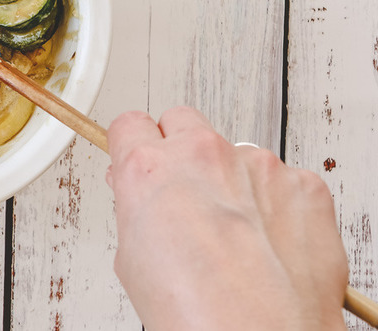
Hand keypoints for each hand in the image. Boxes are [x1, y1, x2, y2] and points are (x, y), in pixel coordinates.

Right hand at [106, 106, 347, 330]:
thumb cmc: (197, 313)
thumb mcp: (132, 260)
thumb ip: (137, 210)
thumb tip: (143, 198)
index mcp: (148, 169)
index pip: (129, 125)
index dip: (133, 146)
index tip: (139, 160)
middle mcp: (202, 155)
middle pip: (182, 122)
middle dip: (180, 150)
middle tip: (185, 193)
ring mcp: (258, 165)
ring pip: (235, 154)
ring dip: (232, 181)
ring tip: (235, 237)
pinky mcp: (304, 184)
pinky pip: (284, 180)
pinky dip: (276, 204)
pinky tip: (268, 244)